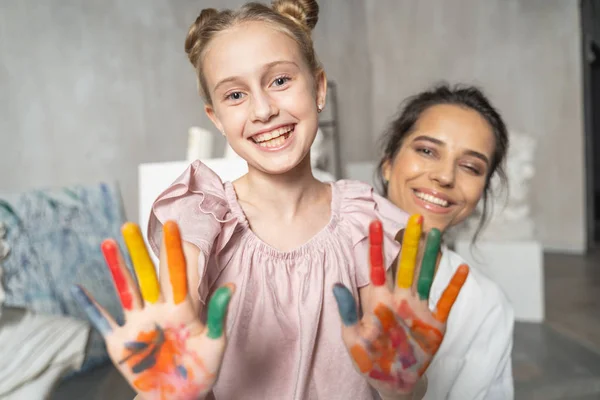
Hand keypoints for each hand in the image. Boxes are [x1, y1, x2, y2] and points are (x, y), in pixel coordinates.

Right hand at [73, 221, 233, 399]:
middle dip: (139, 251)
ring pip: (125, 290)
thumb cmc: (202, 369)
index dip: (175, 250)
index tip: (172, 225)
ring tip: (107, 243)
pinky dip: (89, 307)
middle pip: (148, 274)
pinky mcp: (120, 342)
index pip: (179, 273)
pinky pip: (102, 321)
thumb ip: (217, 314)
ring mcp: (138, 323)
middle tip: (130, 225)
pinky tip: (76, 289)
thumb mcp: (215, 343)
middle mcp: (158, 309)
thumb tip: (231, 285)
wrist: (179, 396)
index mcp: (182, 308)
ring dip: (116, 268)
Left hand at [333, 215, 467, 396]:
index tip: (374, 222)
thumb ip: (347, 311)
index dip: (376, 245)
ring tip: (437, 235)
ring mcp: (418, 309)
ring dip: (432, 257)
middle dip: (409, 241)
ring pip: (425, 276)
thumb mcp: (352, 336)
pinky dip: (454, 287)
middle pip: (405, 264)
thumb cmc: (368, 359)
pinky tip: (462, 269)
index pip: (376, 266)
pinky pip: (446, 301)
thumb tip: (336, 285)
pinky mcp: (434, 324)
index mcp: (378, 300)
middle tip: (415, 217)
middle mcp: (399, 299)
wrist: (392, 382)